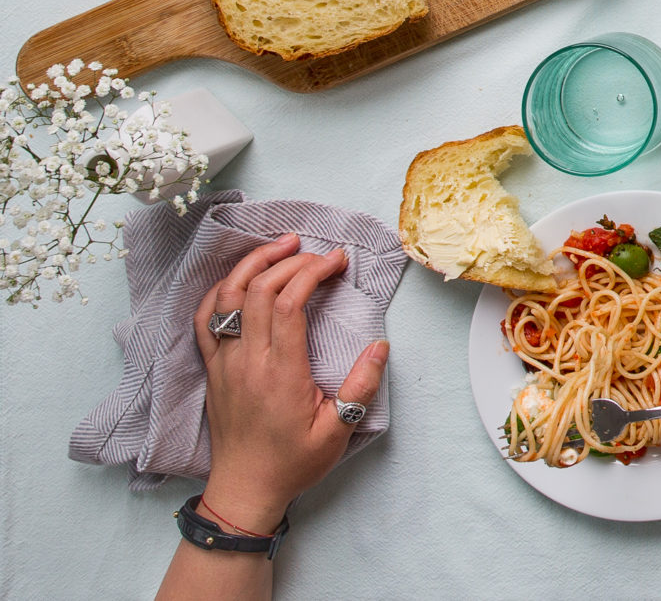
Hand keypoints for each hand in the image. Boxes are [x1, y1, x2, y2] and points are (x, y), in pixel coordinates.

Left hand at [192, 235, 386, 533]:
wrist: (243, 490)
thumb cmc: (292, 462)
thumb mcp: (338, 432)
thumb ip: (360, 387)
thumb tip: (380, 345)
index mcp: (279, 373)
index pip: (288, 303)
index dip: (313, 272)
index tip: (338, 261)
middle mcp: (246, 361)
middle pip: (259, 289)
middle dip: (291, 260)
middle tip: (320, 253)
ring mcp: (223, 362)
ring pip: (227, 296)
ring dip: (253, 264)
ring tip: (281, 245)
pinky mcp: (212, 368)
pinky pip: (205, 318)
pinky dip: (222, 289)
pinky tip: (242, 278)